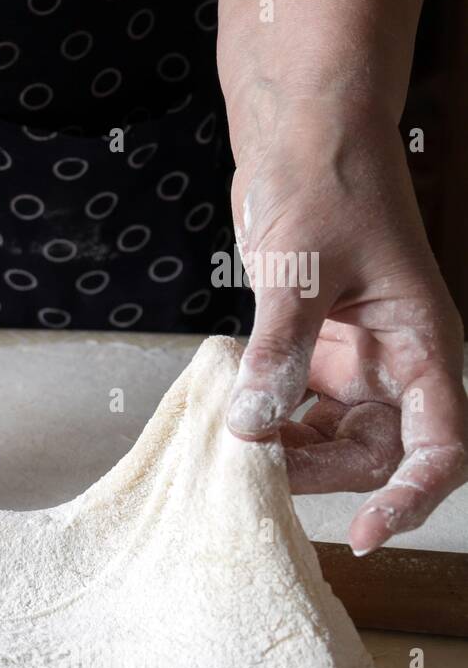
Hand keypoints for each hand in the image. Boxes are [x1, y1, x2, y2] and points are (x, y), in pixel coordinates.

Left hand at [224, 107, 466, 554]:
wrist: (302, 134)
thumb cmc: (324, 183)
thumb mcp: (299, 270)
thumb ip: (280, 351)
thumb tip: (253, 423)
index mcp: (423, 346)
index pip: (440, 446)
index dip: (411, 498)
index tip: (368, 533)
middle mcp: (395, 363)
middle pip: (371, 454)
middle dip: (313, 468)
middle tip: (248, 459)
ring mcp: (354, 360)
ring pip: (326, 438)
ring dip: (282, 447)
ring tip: (229, 432)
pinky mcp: (315, 352)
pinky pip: (294, 408)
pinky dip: (263, 416)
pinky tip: (227, 407)